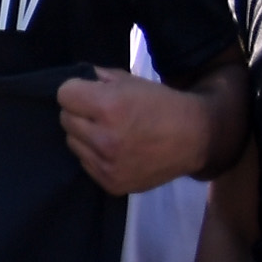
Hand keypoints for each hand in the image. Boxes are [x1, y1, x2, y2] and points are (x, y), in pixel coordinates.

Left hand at [57, 69, 212, 193]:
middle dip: (80, 112)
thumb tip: (74, 78)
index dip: (76, 90)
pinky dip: (94, 154)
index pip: (64, 94)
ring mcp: (107, 164)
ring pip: (72, 142)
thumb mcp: (132, 81)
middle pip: (65, 119)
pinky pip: (85, 163)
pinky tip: (116, 149)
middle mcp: (104, 138)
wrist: (197, 138)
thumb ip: (99, 78)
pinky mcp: (110, 183)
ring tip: (110, 131)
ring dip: (84, 135)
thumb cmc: (162, 105)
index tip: (89, 92)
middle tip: (101, 113)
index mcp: (109, 107)